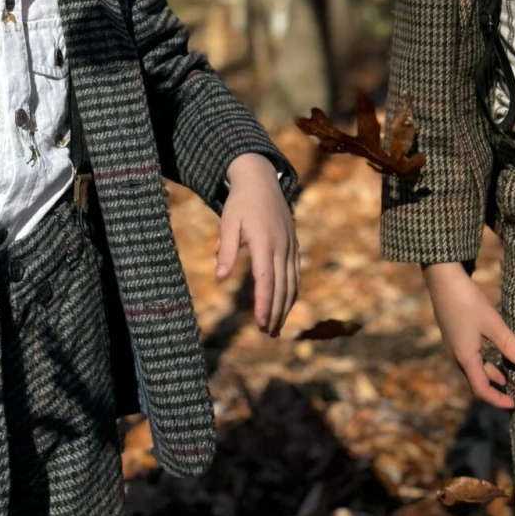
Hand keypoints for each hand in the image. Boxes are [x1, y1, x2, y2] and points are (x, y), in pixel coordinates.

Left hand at [217, 154, 299, 335]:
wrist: (261, 180)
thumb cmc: (240, 203)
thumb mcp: (228, 223)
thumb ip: (226, 250)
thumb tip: (220, 277)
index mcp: (264, 242)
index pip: (266, 280)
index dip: (265, 303)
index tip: (261, 323)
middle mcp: (281, 247)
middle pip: (282, 287)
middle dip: (276, 313)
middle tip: (267, 335)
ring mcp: (290, 246)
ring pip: (292, 283)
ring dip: (285, 307)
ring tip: (276, 329)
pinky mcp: (293, 246)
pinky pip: (295, 274)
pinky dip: (292, 293)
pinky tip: (285, 306)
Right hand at [423, 262, 514, 408]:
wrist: (441, 279)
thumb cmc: (467, 300)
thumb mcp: (492, 322)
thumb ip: (509, 343)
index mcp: (465, 357)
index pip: (481, 389)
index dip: (497, 400)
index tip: (514, 404)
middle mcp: (456, 355)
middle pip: (476, 380)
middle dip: (495, 389)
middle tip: (514, 392)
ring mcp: (453, 344)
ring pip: (473, 368)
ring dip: (490, 373)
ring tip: (508, 375)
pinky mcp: (453, 334)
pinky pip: (470, 356)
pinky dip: (484, 361)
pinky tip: (494, 352)